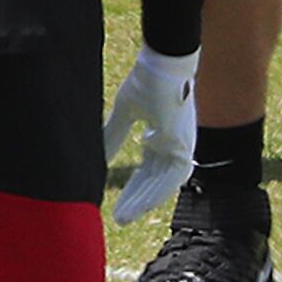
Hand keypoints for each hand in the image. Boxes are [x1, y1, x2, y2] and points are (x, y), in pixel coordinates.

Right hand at [101, 46, 198, 225]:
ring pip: (163, 184)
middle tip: (118, 219)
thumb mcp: (125, 112)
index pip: (148, 171)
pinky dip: (156, 192)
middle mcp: (174, 144)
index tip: (119, 207)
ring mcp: (181, 144)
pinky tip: (140, 204)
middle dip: (136, 200)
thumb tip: (100, 156)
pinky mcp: (181, 143)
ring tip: (124, 218)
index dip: (134, 189)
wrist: (162, 62)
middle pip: (154, 181)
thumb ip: (114, 134)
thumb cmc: (147, 80)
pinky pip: (172, 177)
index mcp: (162, 136)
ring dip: (144, 201)